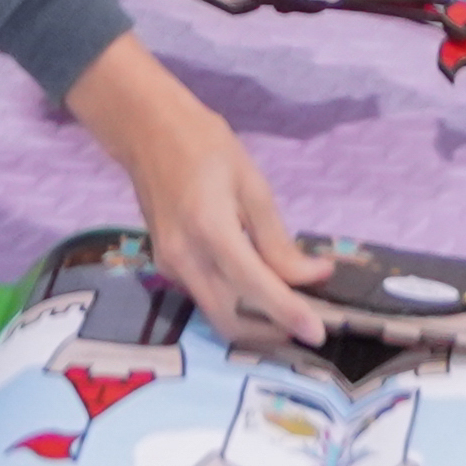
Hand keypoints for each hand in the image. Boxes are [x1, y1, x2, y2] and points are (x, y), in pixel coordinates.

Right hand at [62, 35, 323, 352]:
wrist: (146, 130)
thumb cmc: (205, 145)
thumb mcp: (252, 183)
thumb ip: (278, 239)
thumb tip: (314, 275)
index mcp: (210, 231)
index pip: (255, 288)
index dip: (289, 314)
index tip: (318, 335)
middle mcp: (184, 259)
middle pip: (231, 320)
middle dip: (270, 333)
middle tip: (307, 325)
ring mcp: (169, 266)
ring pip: (216, 314)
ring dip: (253, 322)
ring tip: (290, 309)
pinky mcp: (165, 265)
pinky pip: (205, 296)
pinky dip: (234, 302)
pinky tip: (258, 285)